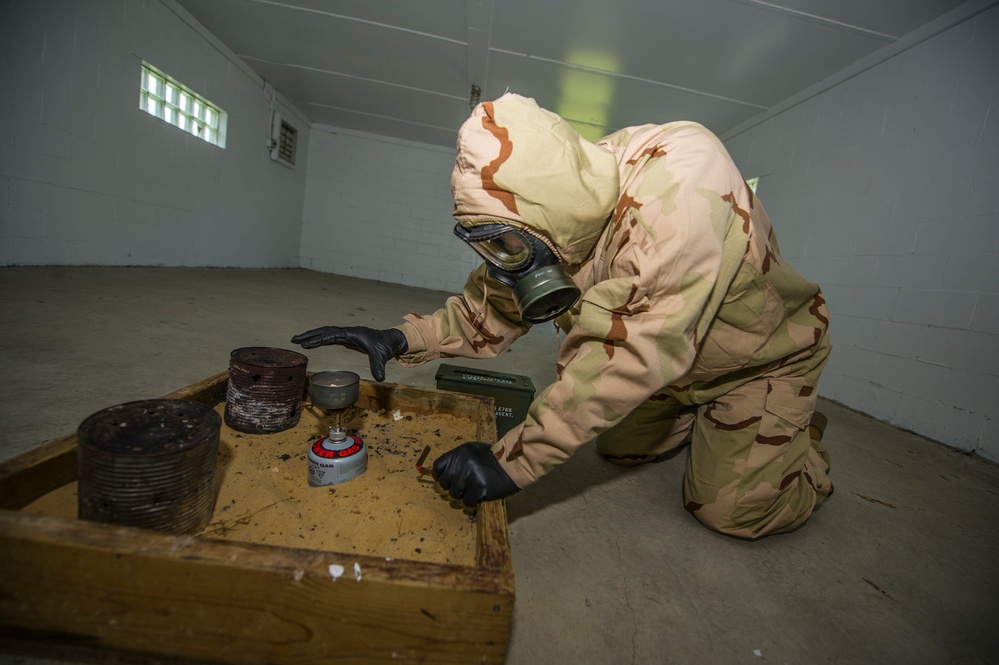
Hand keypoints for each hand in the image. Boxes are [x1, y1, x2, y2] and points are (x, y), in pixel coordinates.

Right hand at [291, 326, 407, 380]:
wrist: (391, 340)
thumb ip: (378, 367)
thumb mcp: (381, 357)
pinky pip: (330, 337)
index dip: (319, 339)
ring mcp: (347, 334)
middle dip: (309, 335)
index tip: (306, 344)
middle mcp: (348, 332)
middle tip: (294, 339)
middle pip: (325, 331)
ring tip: (298, 341)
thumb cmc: (385, 347)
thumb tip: (380, 379)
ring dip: (312, 336)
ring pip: (326, 332)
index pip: (332, 335)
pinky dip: (320, 339)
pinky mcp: (347, 338)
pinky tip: (312, 343)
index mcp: (353, 334)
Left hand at [433, 441, 518, 506]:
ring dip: (463, 495)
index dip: (440, 476)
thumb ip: (458, 459)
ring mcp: (471, 476)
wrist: (514, 464)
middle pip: (445, 483)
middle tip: (464, 486)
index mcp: (460, 452)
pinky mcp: (479, 488)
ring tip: (474, 489)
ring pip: (455, 494)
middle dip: (453, 487)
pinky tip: (480, 494)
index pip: (438, 467)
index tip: (447, 480)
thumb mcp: (473, 451)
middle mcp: (463, 463)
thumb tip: (443, 473)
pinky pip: (467, 501)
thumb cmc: (494, 458)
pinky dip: (473, 501)